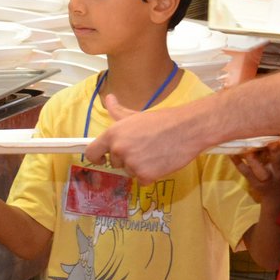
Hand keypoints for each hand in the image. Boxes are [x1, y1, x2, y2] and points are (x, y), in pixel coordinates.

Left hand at [86, 94, 223, 183]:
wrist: (186, 128)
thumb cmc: (162, 120)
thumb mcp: (135, 115)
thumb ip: (117, 111)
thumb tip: (109, 99)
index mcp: (113, 134)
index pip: (92, 152)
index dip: (96, 157)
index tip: (102, 159)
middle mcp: (119, 149)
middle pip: (114, 163)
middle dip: (126, 158)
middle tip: (143, 148)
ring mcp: (132, 164)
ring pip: (129, 172)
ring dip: (139, 167)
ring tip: (153, 152)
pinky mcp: (145, 175)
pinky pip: (142, 180)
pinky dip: (150, 175)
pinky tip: (159, 162)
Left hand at [231, 137, 279, 202]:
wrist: (277, 200)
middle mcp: (278, 174)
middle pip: (278, 163)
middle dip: (275, 153)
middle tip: (270, 142)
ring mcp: (265, 179)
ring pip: (259, 168)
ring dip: (253, 156)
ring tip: (248, 147)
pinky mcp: (254, 182)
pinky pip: (245, 171)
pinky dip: (237, 161)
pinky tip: (231, 153)